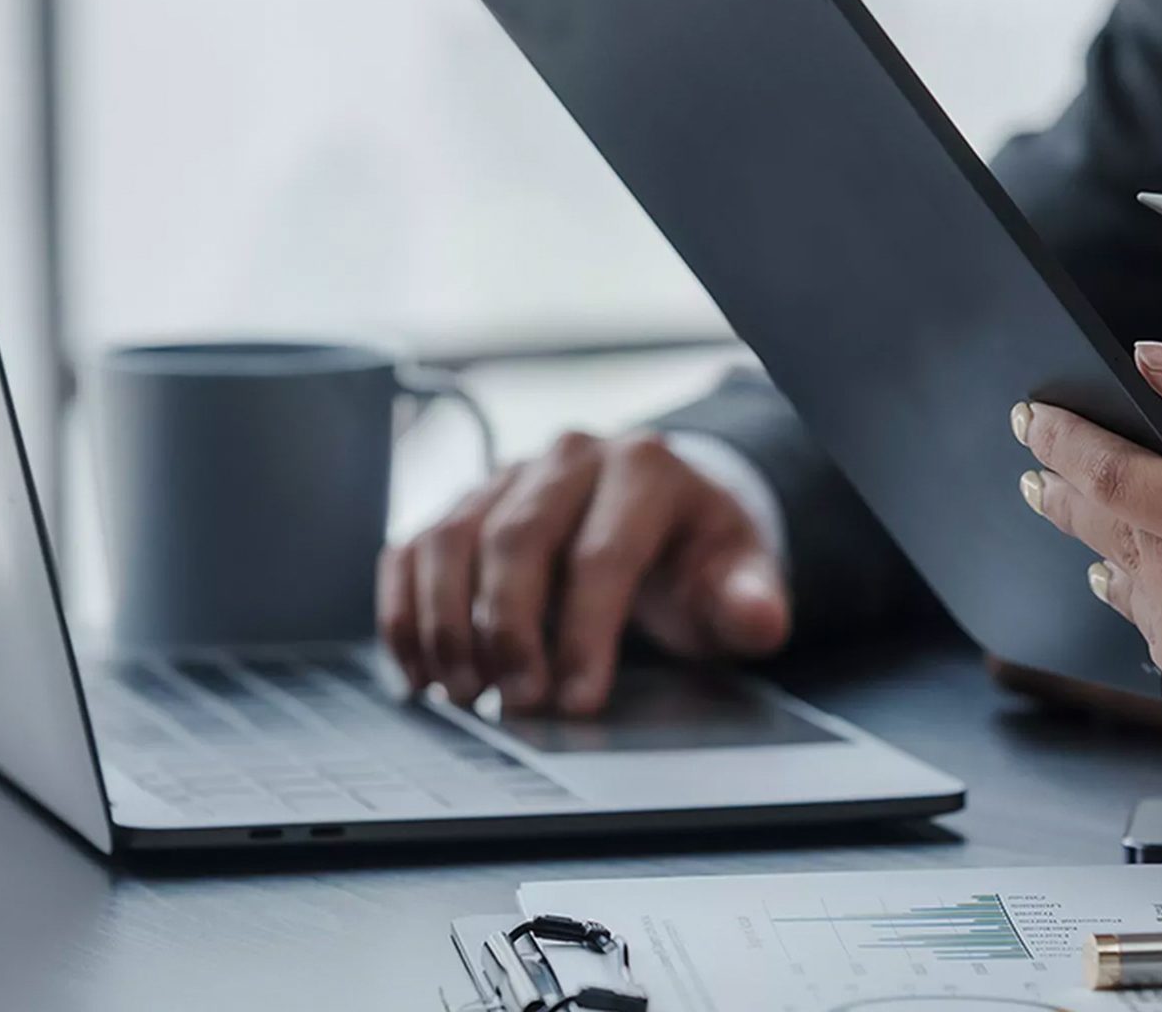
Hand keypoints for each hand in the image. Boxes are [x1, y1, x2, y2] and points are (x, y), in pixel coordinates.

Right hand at [376, 431, 789, 713]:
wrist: (666, 518)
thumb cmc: (699, 556)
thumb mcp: (739, 577)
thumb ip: (750, 601)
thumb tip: (756, 617)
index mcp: (646, 468)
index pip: (603, 552)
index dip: (585, 633)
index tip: (576, 701)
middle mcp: (570, 458)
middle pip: (517, 538)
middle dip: (508, 629)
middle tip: (515, 703)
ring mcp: (508, 475)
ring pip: (452, 536)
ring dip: (445, 621)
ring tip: (463, 693)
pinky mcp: (465, 504)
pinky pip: (413, 547)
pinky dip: (404, 611)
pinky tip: (418, 672)